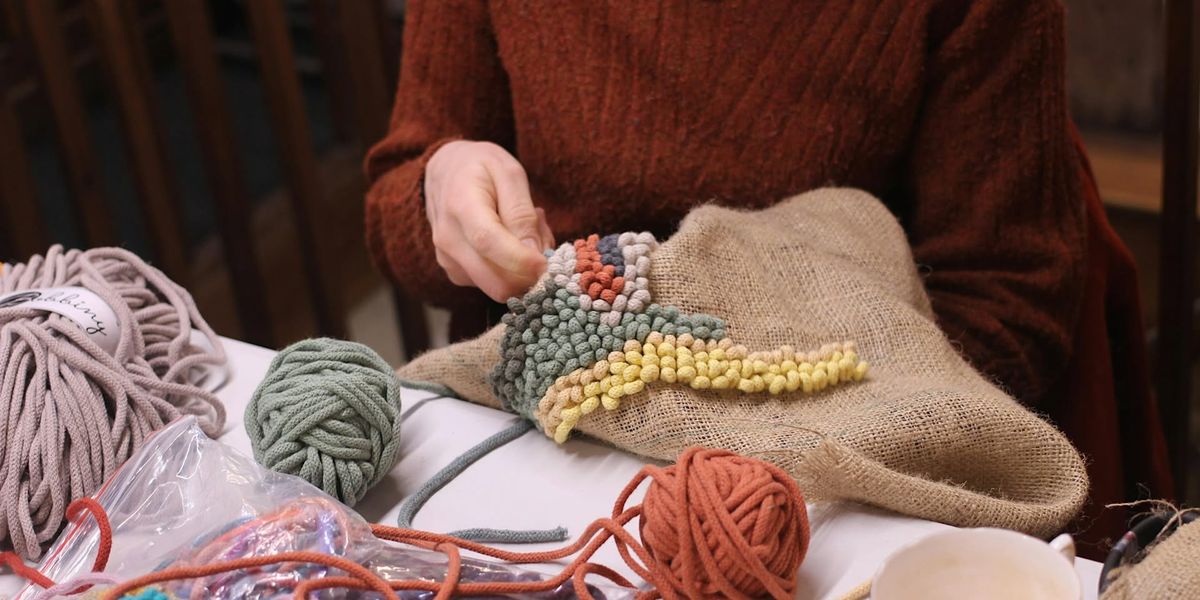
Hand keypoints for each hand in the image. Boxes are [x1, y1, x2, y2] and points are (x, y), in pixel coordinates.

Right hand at [423, 141, 554, 301]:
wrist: (445, 172)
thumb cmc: (480, 168)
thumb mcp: (509, 173)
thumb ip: (521, 213)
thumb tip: (534, 254)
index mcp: (460, 205)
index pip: (488, 242)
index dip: (521, 260)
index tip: (546, 264)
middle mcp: (448, 239)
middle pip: (494, 281)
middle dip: (530, 273)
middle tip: (542, 238)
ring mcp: (448, 260)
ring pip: (499, 287)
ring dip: (523, 270)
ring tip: (526, 231)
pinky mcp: (456, 273)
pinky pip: (492, 284)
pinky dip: (512, 271)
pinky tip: (512, 242)